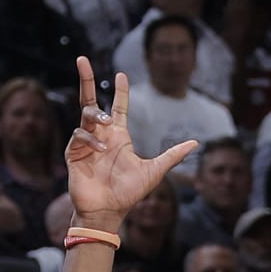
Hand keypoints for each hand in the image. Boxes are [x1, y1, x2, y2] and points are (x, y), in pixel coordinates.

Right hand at [66, 59, 193, 229]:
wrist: (107, 212)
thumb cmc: (128, 194)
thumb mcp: (154, 172)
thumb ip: (172, 156)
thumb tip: (196, 143)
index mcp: (119, 137)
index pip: (119, 107)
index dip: (121, 91)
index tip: (122, 74)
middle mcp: (101, 136)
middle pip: (91, 101)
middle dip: (86, 79)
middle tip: (82, 59)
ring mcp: (86, 144)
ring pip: (85, 114)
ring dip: (95, 114)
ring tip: (105, 122)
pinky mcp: (74, 154)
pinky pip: (79, 135)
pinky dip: (89, 138)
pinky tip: (99, 149)